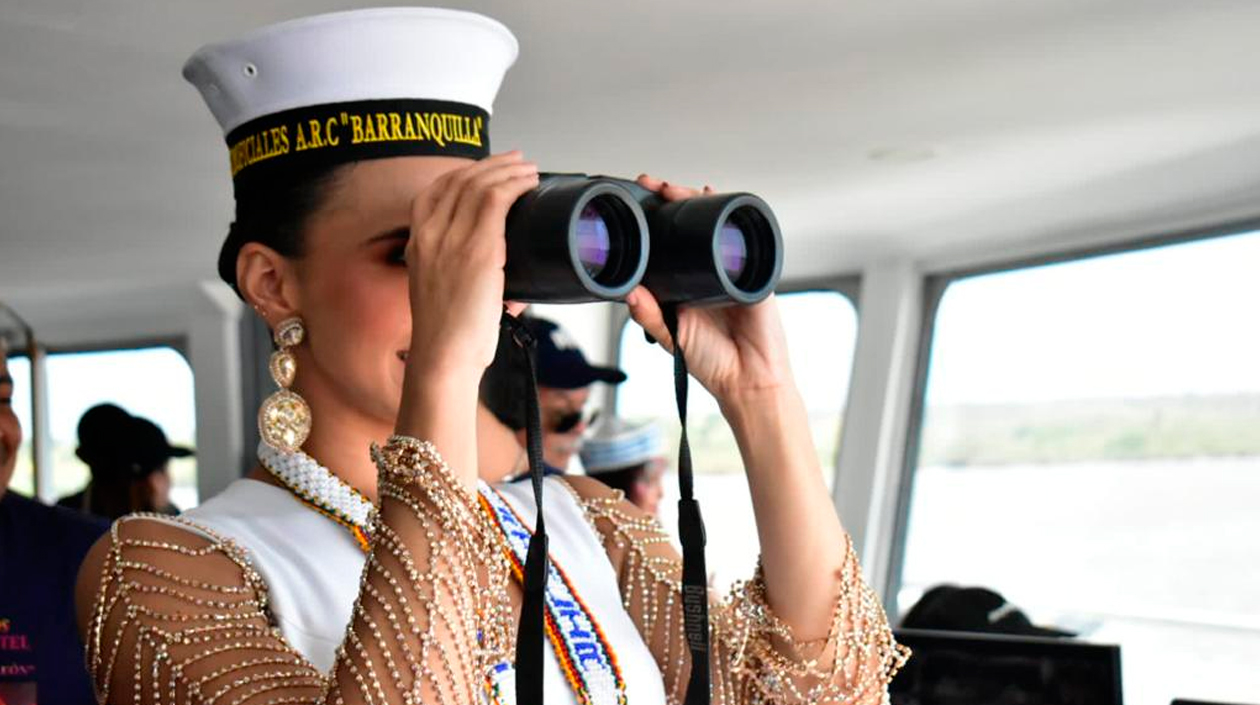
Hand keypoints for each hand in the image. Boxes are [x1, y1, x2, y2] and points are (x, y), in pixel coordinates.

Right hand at [404, 151, 538, 381]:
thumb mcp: (446, 298)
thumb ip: (474, 284)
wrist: (443, 358)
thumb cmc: (449, 338)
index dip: (463, 173)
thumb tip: (519, 292)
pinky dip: (515, 185)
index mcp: (417, 244)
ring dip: (508, 170)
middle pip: (459, 180)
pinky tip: (529, 183)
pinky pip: (496, 200)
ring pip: (480, 184)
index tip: (485, 170)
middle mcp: (429, 235)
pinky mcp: (478, 250)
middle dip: (491, 165)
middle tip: (515, 161)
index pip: (434, 191)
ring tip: (528, 168)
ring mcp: (451, 240)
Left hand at [626, 175, 795, 408]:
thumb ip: (648, 315)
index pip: (667, 242)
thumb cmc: (711, 361)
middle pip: (692, 225)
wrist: (748, 380)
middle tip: (656, 186)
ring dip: (702, 203)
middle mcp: (708, 271)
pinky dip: (735, 219)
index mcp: (685, 283)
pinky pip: (746, 240)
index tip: (636, 202)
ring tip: (685, 190)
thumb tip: (627, 291)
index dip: (654, 221)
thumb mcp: (671, 336)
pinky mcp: (755, 273)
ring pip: (717, 226)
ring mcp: (732, 269)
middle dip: (675, 201)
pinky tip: (723, 203)